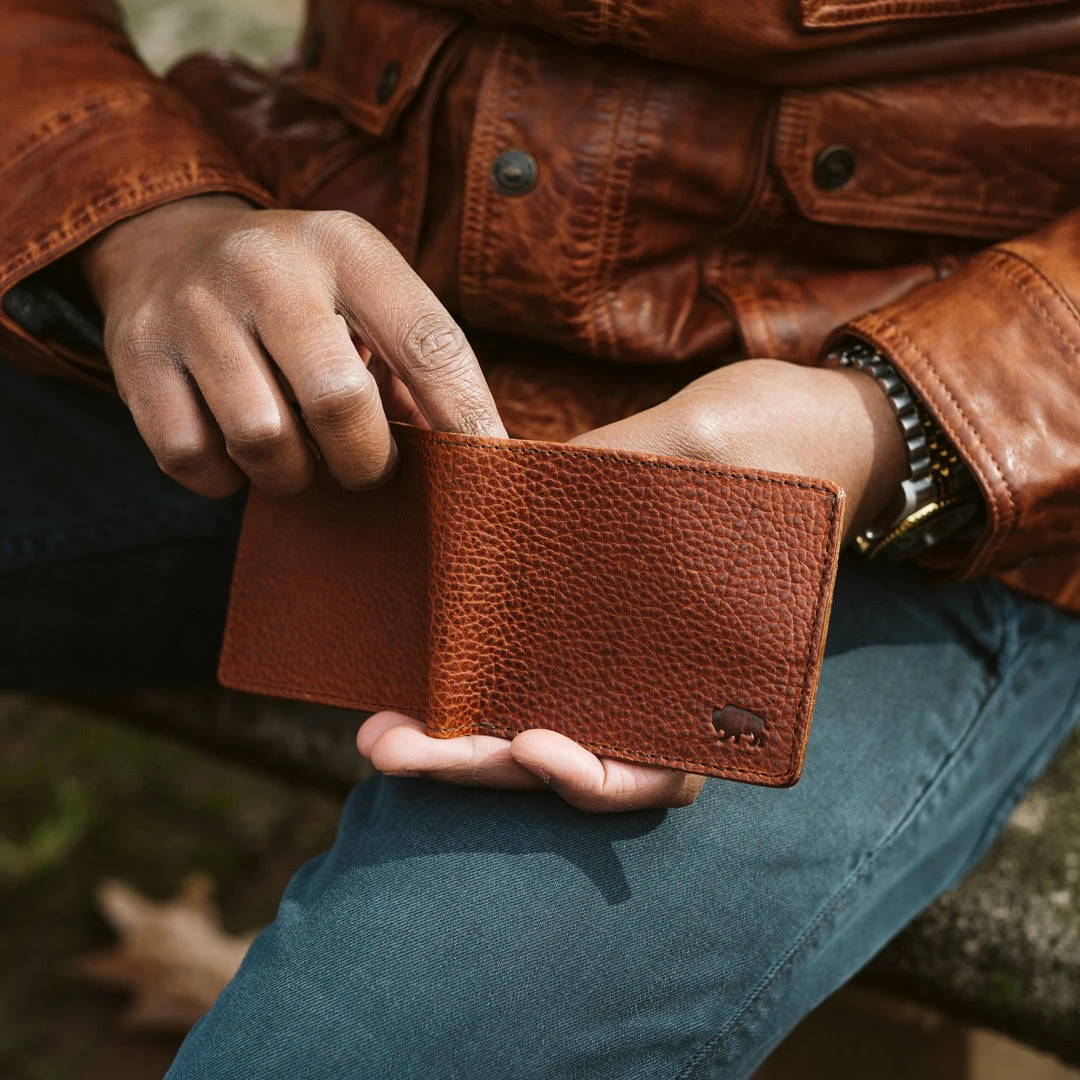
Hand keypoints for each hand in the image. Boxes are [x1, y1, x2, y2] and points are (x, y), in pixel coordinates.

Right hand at [82, 195, 503, 496]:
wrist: (166, 242)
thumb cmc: (297, 292)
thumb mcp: (360, 293)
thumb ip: (411, 366)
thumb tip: (466, 457)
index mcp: (346, 248)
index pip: (430, 342)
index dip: (466, 416)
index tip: (488, 472)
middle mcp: (267, 267)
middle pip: (339, 400)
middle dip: (366, 461)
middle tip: (366, 468)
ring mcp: (194, 309)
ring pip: (262, 440)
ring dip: (292, 473)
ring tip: (298, 453)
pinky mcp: (136, 354)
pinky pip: (194, 458)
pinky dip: (226, 479)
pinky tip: (238, 451)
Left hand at [358, 358, 907, 810]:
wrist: (781, 427)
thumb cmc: (767, 440)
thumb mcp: (707, 447)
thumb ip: (626, 471)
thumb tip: (513, 491)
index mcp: (721, 680)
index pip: (658, 774)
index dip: (593, 778)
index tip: (533, 746)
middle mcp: (666, 690)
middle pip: (569, 760)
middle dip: (476, 763)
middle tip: (389, 748)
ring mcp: (621, 669)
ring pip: (536, 737)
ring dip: (456, 746)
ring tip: (378, 734)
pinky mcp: (580, 637)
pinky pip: (524, 683)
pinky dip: (472, 695)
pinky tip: (416, 680)